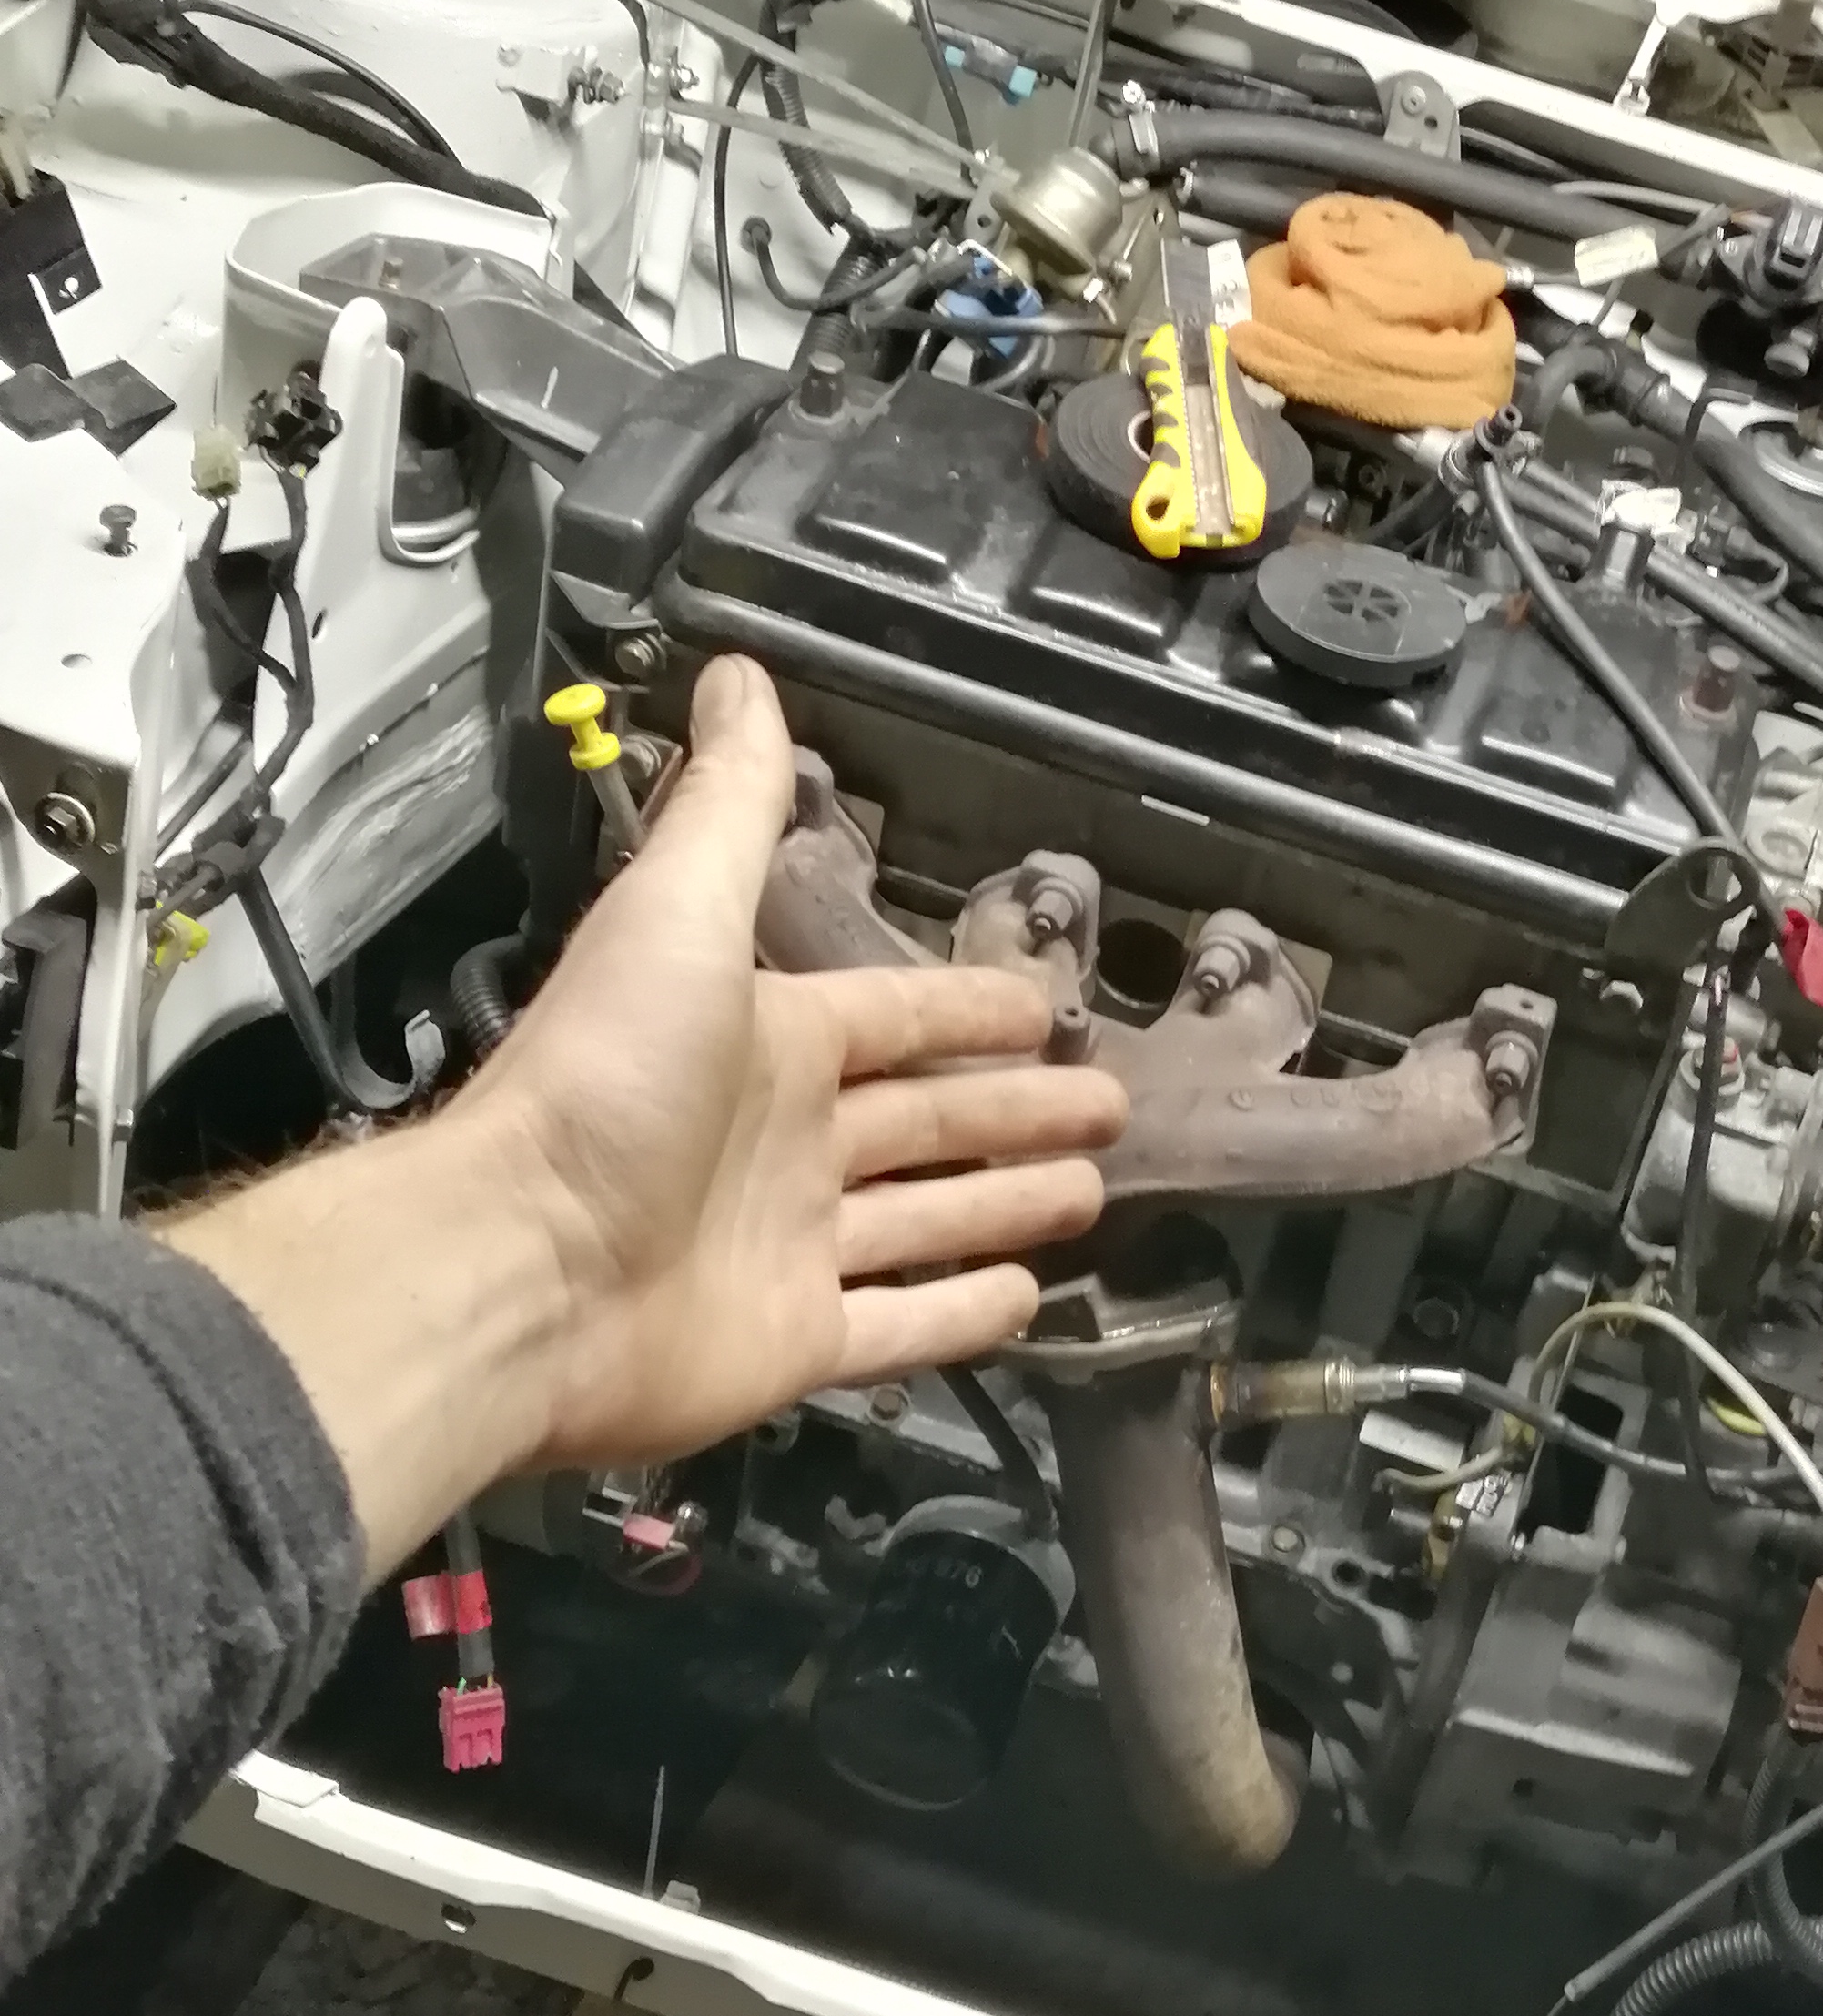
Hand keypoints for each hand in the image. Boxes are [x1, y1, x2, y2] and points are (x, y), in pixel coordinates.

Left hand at [178, 656, 1123, 1574]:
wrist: (519, 1266)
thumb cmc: (606, 1081)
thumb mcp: (675, 911)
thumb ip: (732, 805)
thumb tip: (739, 672)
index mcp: (768, 1040)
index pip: (895, 1016)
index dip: (966, 1009)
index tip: (1043, 1007)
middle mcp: (784, 1141)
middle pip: (929, 1117)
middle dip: (1016, 1106)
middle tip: (1110, 1104)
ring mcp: (792, 1248)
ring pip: (928, 1217)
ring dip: (1005, 1201)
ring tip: (1094, 1190)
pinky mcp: (796, 1343)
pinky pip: (901, 1324)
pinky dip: (963, 1311)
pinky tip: (1030, 1294)